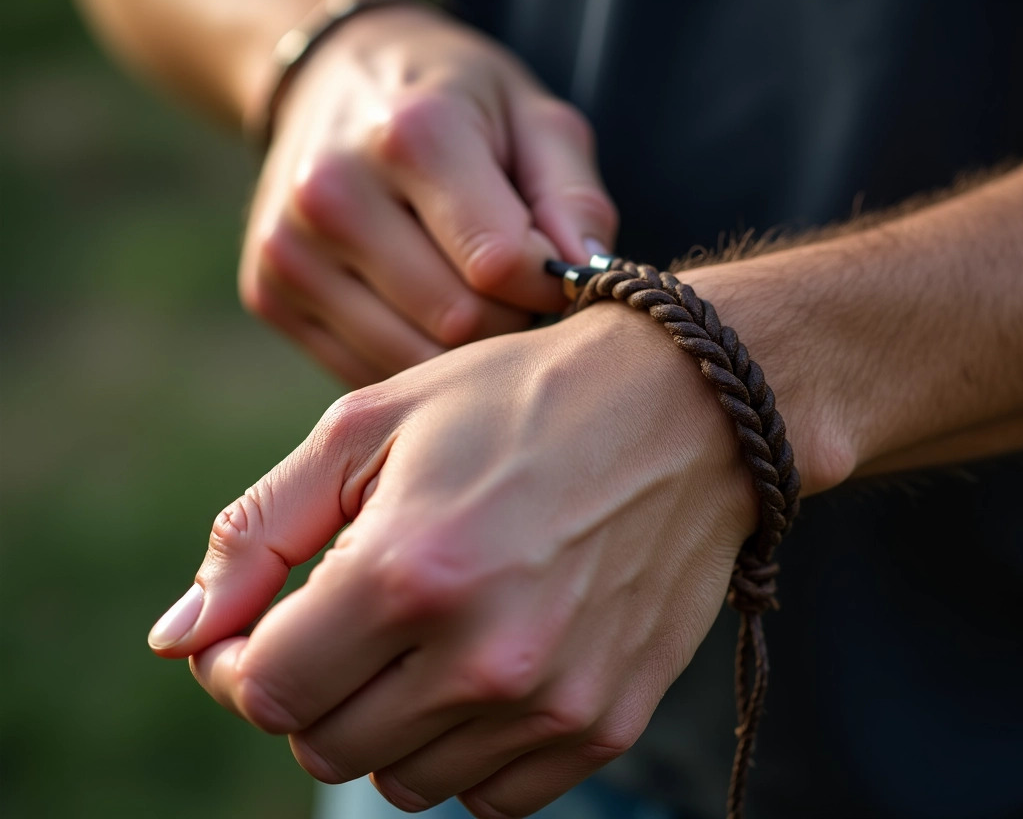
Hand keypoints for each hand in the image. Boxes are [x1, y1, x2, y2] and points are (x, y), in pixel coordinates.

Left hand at [148, 303, 755, 815]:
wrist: (690, 413)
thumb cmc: (520, 401)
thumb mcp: (372, 425)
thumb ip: (259, 533)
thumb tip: (174, 641)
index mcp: (409, 570)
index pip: (261, 692)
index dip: (239, 661)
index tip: (264, 623)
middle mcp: (482, 656)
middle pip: (324, 746)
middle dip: (312, 688)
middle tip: (349, 621)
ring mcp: (552, 701)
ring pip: (405, 783)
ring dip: (388, 722)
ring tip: (424, 638)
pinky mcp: (605, 723)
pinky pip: (494, 798)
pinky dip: (467, 751)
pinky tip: (483, 672)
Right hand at [240, 4, 617, 385]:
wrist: (338, 80)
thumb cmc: (457, 103)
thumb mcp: (534, 119)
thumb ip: (573, 198)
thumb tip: (587, 275)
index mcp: (411, 136)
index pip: (500, 266)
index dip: (547, 283)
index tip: (554, 266)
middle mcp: (333, 193)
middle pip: (458, 322)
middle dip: (508, 320)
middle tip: (515, 287)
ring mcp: (290, 250)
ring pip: (411, 360)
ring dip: (461, 348)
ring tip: (473, 295)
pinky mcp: (269, 294)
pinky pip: (366, 371)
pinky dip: (409, 356)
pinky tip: (420, 308)